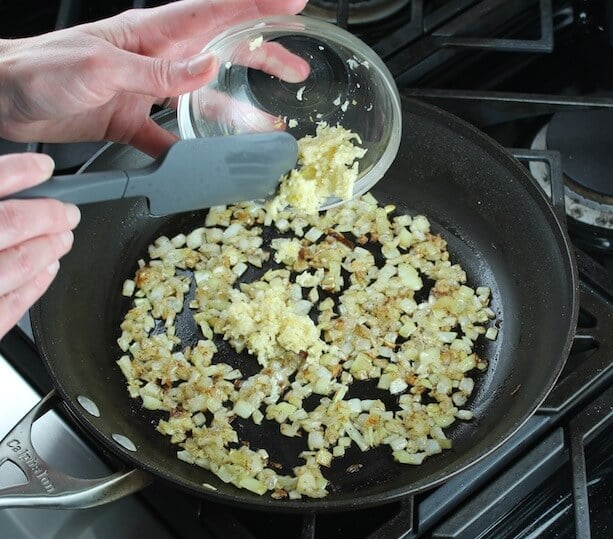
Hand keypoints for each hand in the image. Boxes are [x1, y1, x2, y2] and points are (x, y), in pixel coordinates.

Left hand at [0, 0, 308, 156]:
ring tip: (271, 119)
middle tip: (297, 66)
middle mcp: (158, 59)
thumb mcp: (102, 66)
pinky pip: (174, 137)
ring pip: (207, 96)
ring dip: (240, 105)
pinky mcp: (134, 121)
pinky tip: (211, 161)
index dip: (256, 5)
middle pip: (224, 52)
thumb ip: (156, 72)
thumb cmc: (41, 68)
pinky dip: (194, 150)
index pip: (216, 11)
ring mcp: (149, 91)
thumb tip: (206, 69)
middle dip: (264, 55)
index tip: (294, 2)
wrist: (8, 97)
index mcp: (153, 34)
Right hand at [0, 154, 79, 337]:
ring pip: (16, 264)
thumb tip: (12, 185)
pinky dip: (35, 286)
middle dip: (46, 215)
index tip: (43, 168)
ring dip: (47, 248)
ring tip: (62, 239)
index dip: (18, 172)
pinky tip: (49, 270)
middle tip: (66, 213)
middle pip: (8, 223)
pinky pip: (10, 307)